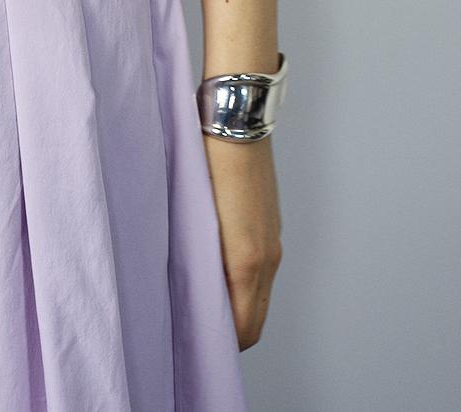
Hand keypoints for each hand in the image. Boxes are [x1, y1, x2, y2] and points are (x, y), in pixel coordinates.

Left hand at [202, 132, 282, 349]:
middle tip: (195, 326)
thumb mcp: (191, 210)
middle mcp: (268, 256)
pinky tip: (217, 266)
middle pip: (255, 320)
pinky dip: (245, 282)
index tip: (193, 338)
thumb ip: (193, 254)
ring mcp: (274, 239)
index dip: (220, 342)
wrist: (237, 117)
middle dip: (230, 331)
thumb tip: (186, 284)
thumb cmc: (205, 157)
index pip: (243, 328)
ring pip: (260, 295)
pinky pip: (263, 270)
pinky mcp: (272, 223)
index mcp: (245, 259)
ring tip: (201, 296)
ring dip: (238, 306)